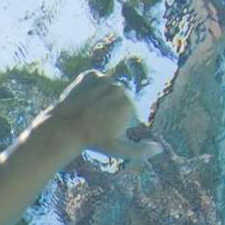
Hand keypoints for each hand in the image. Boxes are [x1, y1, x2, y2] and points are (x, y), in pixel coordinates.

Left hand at [36, 70, 164, 160]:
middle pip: (119, 100)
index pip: (129, 113)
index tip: (105, 130)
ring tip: (89, 112)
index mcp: (129, 104)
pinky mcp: (89, 74)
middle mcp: (119, 88)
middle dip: (111, 110)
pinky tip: (84, 101)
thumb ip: (141, 151)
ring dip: (101, 99)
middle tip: (95, 122)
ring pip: (107, 90)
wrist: (63, 129)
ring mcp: (104, 78)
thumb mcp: (119, 149)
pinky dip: (91, 89)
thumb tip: (160, 149)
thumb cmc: (93, 141)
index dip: (118, 124)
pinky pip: (95, 81)